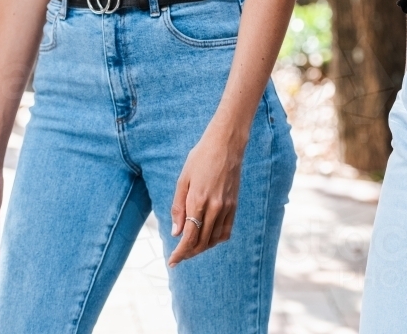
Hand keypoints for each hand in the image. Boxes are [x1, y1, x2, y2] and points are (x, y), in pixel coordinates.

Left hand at [168, 125, 245, 266]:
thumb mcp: (183, 179)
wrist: (226, 145)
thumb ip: (178, 207)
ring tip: (191, 247)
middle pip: (201, 242)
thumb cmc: (200, 158)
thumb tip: (176, 232)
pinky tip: (208, 238)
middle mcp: (214, 208)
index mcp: (198, 201)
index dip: (180, 253)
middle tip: (179, 256)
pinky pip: (226, 231)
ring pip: (214, 240)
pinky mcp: (234, 205)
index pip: (189, 237)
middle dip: (189, 253)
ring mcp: (226, 207)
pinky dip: (216, 240)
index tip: (172, 262)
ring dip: (202, 248)